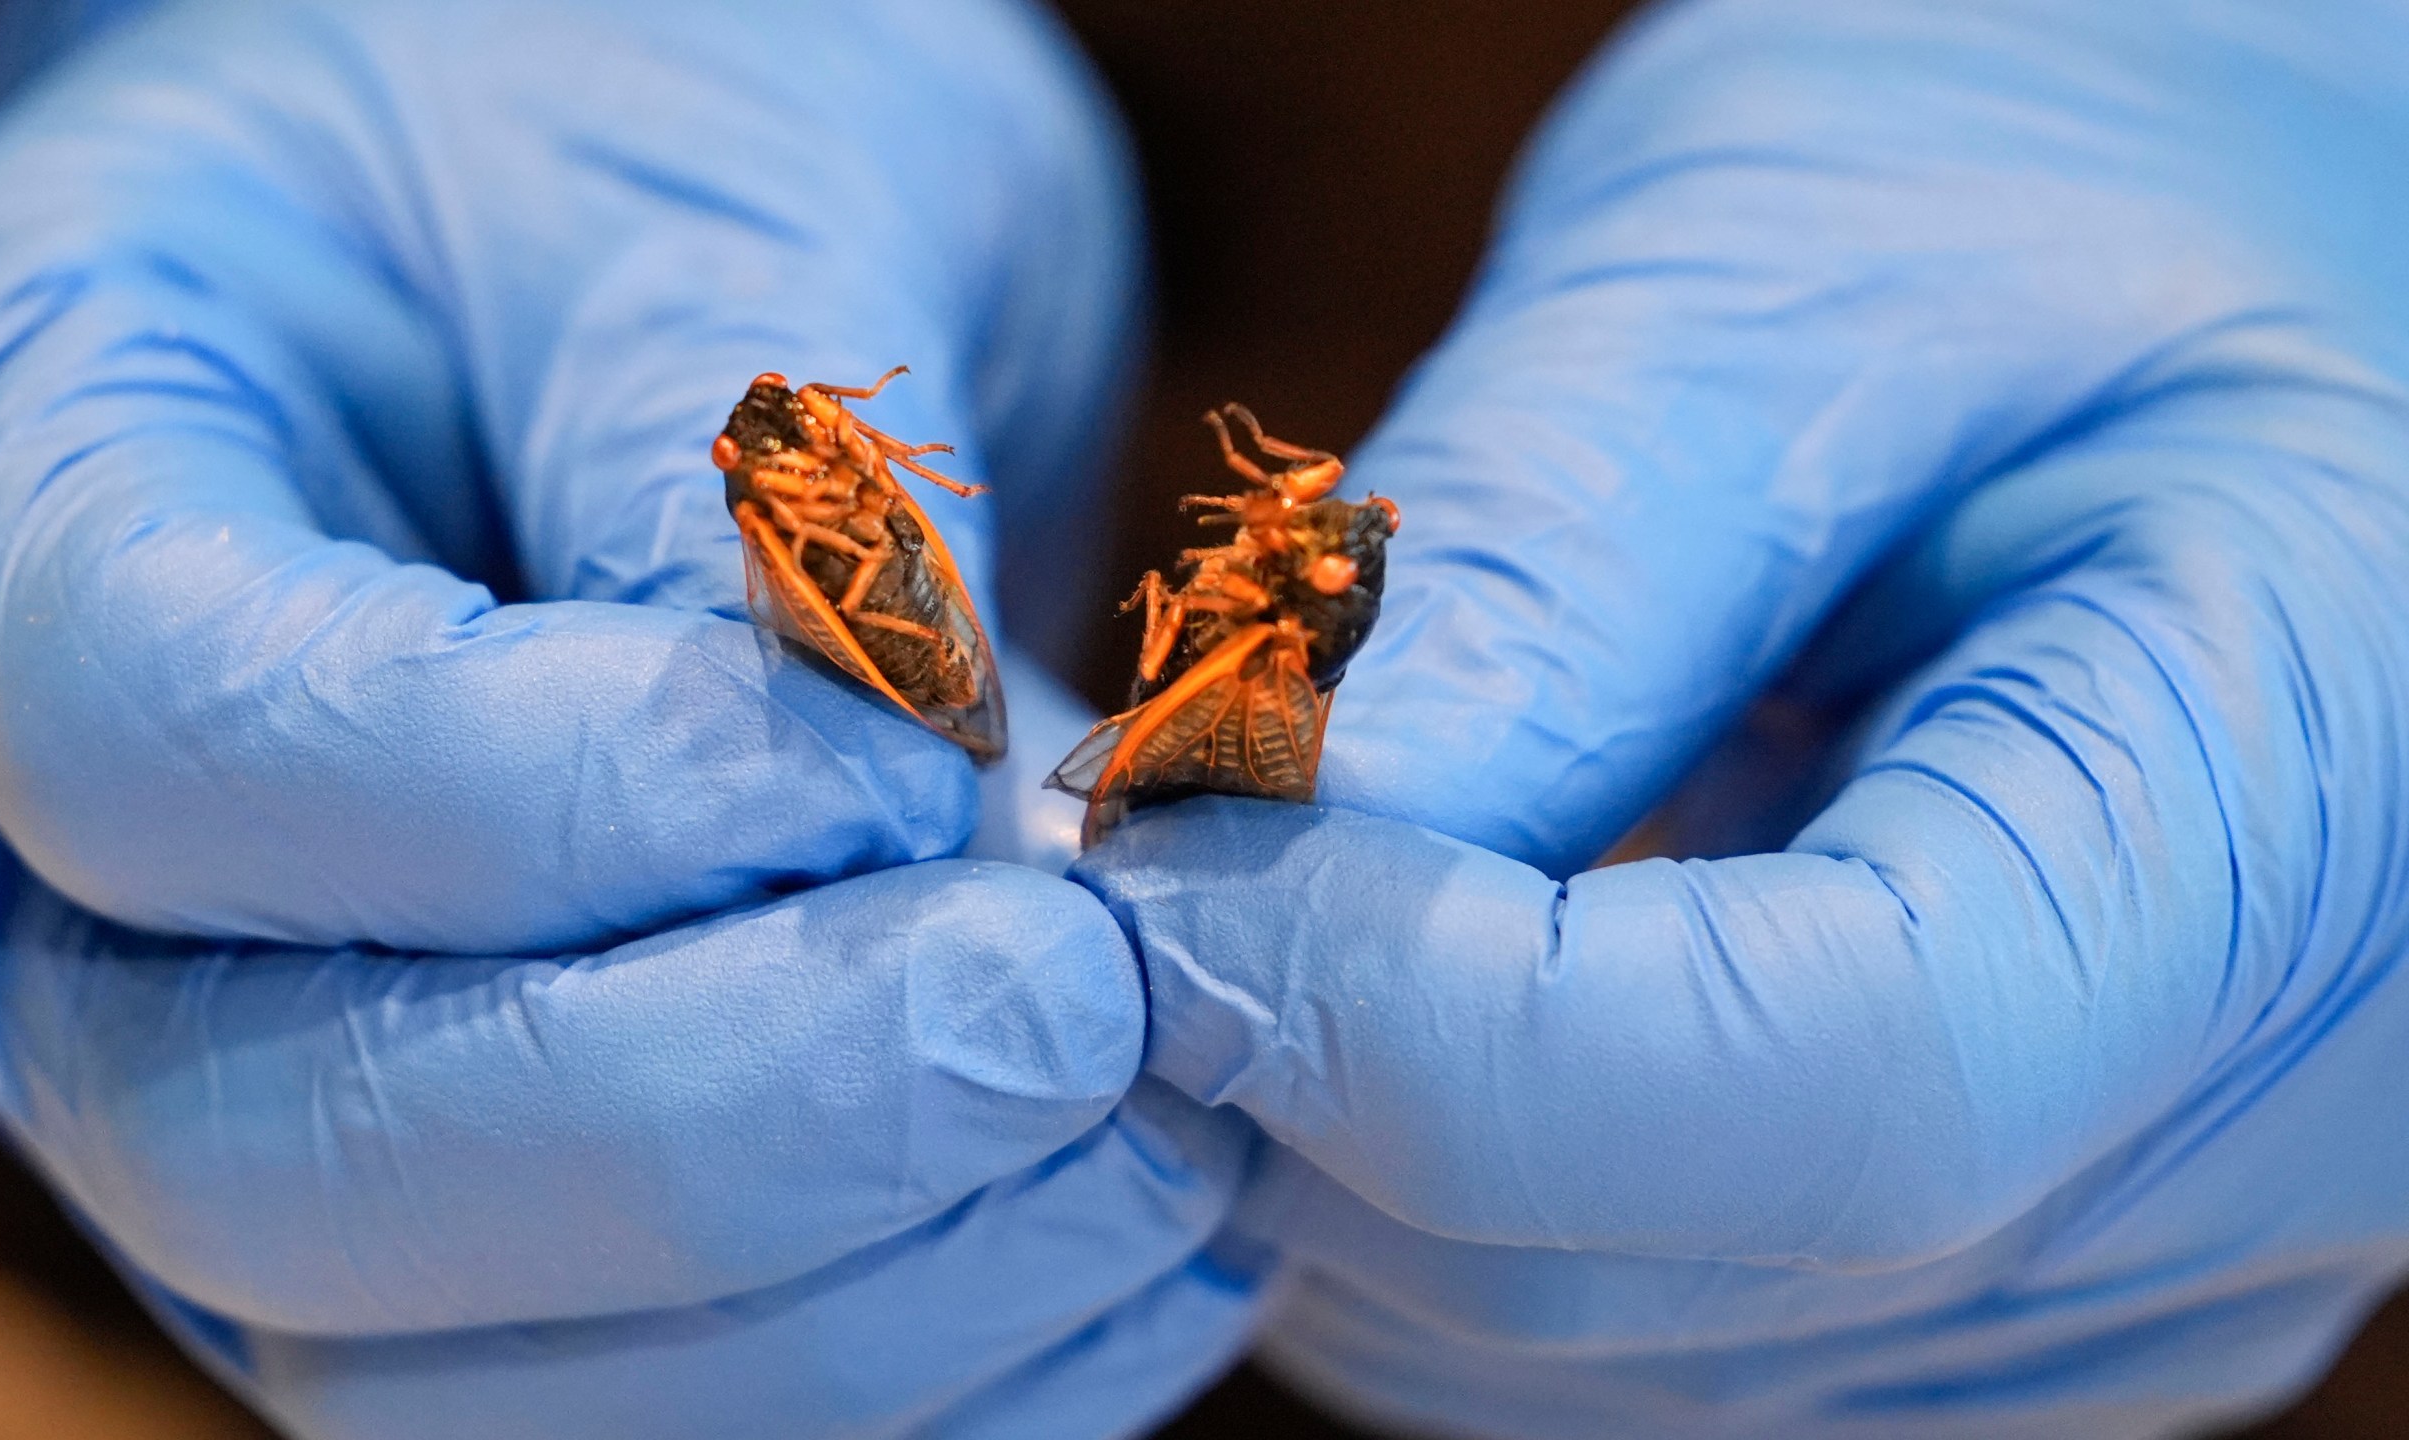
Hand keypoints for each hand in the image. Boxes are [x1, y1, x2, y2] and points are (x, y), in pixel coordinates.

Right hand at [0, 2, 1259, 1434]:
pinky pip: (609, 1412)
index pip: (172, 741)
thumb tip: (882, 806)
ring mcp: (221, 1072)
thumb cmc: (622, 140)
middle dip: (728, 1128)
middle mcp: (35, 858)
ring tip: (1164, 1143)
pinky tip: (1137, 1236)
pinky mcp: (434, 1220)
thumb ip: (753, 475)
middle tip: (1079, 1016)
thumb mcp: (697, 186)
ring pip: (425, 1375)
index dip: (553, 799)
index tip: (899, 763)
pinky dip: (901, 1376)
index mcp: (5, 486)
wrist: (602, 255)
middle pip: (264, 1148)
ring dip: (846, 1312)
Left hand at [1077, 2, 2408, 1434]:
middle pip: (1640, 1270)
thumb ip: (1559, 547)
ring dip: (1334, 1132)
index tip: (1169, 844)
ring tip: (1305, 854)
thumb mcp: (1823, 263)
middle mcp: (2231, 1147)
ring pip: (1560, 1349)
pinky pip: (1588, 1334)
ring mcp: (2086, 1269)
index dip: (1419, 1007)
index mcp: (2297, 828)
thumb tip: (1247, 828)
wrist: (2238, 296)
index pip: (1829, 1091)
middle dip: (1314, 1069)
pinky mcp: (1951, 1293)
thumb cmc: (2079, 195)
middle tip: (1161, 831)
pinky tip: (1423, 945)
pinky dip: (1416, 1175)